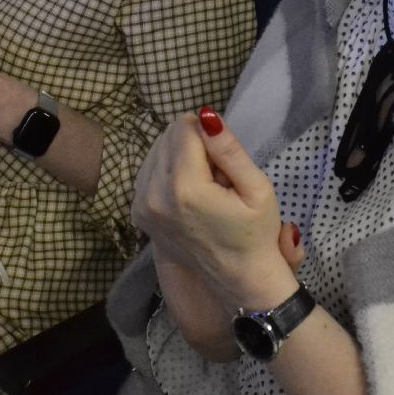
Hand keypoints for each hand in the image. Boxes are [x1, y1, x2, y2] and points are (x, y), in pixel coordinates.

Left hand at [134, 109, 293, 306]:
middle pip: (167, 136)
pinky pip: (147, 171)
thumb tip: (206, 115)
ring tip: (204, 187)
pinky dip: (167, 172)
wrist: (239, 279)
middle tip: (216, 176)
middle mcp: (154, 195)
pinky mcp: (136, 213)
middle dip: (193, 146)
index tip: (225, 162)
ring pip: (155, 151)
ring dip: (179, 158)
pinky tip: (188, 194)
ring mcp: (140, 207)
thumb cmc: (255, 233)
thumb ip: (229, 150)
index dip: (210, 136)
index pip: (185, 127)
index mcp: (185, 188)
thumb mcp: (257, 188)